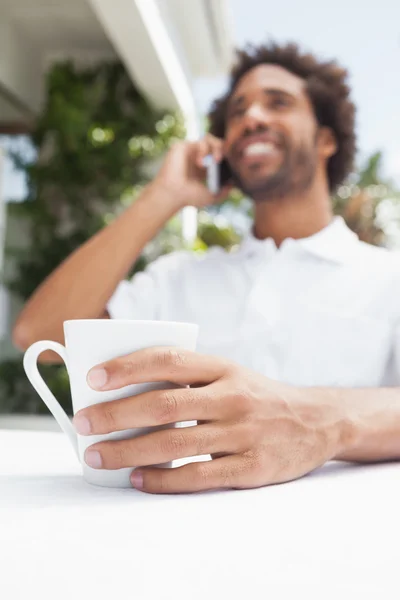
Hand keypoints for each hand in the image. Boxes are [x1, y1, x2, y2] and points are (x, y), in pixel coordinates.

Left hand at [73, 348, 351, 493]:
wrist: (317, 421)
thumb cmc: (258, 396)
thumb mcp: (230, 373)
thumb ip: (189, 378)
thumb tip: (128, 391)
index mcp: (223, 367)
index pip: (168, 360)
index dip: (127, 367)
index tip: (93, 378)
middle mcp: (233, 396)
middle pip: (164, 405)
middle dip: (116, 415)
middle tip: (83, 423)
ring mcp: (243, 433)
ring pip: (175, 443)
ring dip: (128, 451)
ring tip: (97, 455)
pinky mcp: (252, 467)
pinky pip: (199, 476)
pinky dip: (162, 480)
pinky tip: (137, 479)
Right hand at [154, 134, 232, 209]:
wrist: (172, 194)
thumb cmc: (189, 198)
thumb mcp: (211, 196)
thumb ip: (224, 191)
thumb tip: (234, 184)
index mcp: (204, 167)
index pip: (220, 154)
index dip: (228, 157)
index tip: (233, 165)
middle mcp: (197, 157)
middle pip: (217, 143)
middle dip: (225, 149)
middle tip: (226, 160)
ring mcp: (190, 151)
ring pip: (210, 138)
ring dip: (217, 148)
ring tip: (216, 160)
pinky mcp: (183, 146)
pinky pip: (200, 141)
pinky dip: (204, 151)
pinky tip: (200, 163)